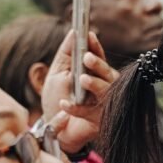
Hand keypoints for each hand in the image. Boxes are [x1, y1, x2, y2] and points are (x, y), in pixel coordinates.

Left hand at [40, 30, 118, 152]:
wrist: (53, 129)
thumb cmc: (57, 99)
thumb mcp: (58, 73)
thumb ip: (67, 54)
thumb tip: (74, 32)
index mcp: (95, 74)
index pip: (99, 57)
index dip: (95, 46)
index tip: (88, 36)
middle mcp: (104, 88)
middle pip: (108, 74)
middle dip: (98, 64)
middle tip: (87, 58)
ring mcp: (104, 105)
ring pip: (108, 92)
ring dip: (95, 84)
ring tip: (82, 79)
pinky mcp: (99, 122)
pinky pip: (91, 112)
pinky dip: (77, 108)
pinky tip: (64, 104)